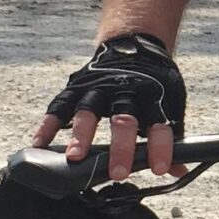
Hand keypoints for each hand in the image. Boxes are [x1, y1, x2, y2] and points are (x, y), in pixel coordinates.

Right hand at [33, 33, 185, 178]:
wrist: (133, 45)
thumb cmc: (153, 83)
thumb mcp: (169, 103)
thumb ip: (171, 136)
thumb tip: (178, 171)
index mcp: (152, 98)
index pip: (159, 124)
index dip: (160, 146)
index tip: (159, 168)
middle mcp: (124, 91)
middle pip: (123, 120)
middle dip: (120, 148)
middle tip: (118, 173)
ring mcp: (97, 88)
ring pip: (88, 111)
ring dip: (81, 136)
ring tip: (75, 157)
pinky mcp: (76, 86)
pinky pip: (59, 106)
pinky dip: (48, 125)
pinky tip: (39, 144)